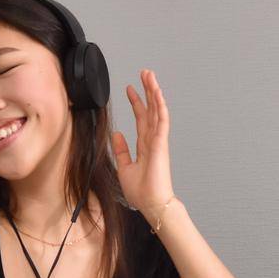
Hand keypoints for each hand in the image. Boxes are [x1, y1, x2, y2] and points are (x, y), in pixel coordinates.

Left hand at [110, 69, 174, 218]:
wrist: (152, 204)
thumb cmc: (142, 192)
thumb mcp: (124, 168)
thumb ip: (121, 150)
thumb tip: (116, 135)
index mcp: (144, 146)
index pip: (141, 119)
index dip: (136, 103)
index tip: (129, 89)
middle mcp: (152, 140)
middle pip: (150, 110)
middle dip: (147, 91)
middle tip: (144, 73)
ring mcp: (158, 141)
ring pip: (157, 111)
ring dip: (154, 92)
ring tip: (150, 76)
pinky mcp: (161, 144)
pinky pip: (162, 121)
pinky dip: (160, 106)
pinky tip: (157, 93)